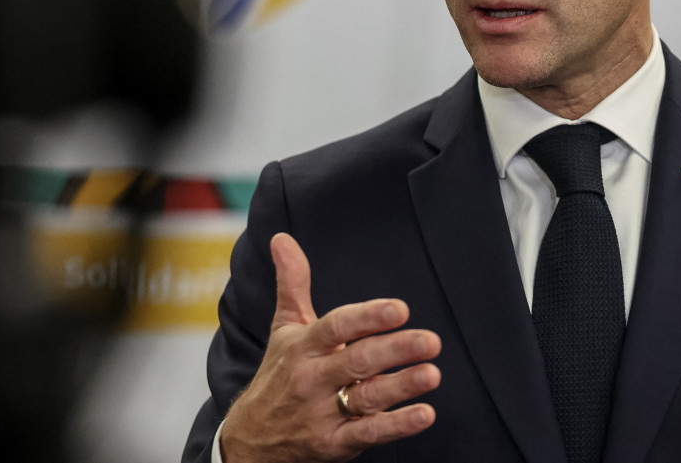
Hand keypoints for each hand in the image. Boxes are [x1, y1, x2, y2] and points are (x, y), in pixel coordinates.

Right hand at [219, 233, 441, 462]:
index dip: (368, 317)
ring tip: (432, 373)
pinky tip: (425, 414)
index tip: (400, 309)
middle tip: (431, 340)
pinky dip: (397, 426)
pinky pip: (368, 434)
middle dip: (395, 350)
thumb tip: (282, 238)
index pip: (336, 327)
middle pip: (357, 362)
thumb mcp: (284, 328)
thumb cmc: (278, 375)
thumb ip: (293, 283)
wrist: (249, 440)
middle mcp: (312, 379)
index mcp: (304, 346)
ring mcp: (322, 413)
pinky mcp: (333, 444)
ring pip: (366, 399)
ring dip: (401, 387)